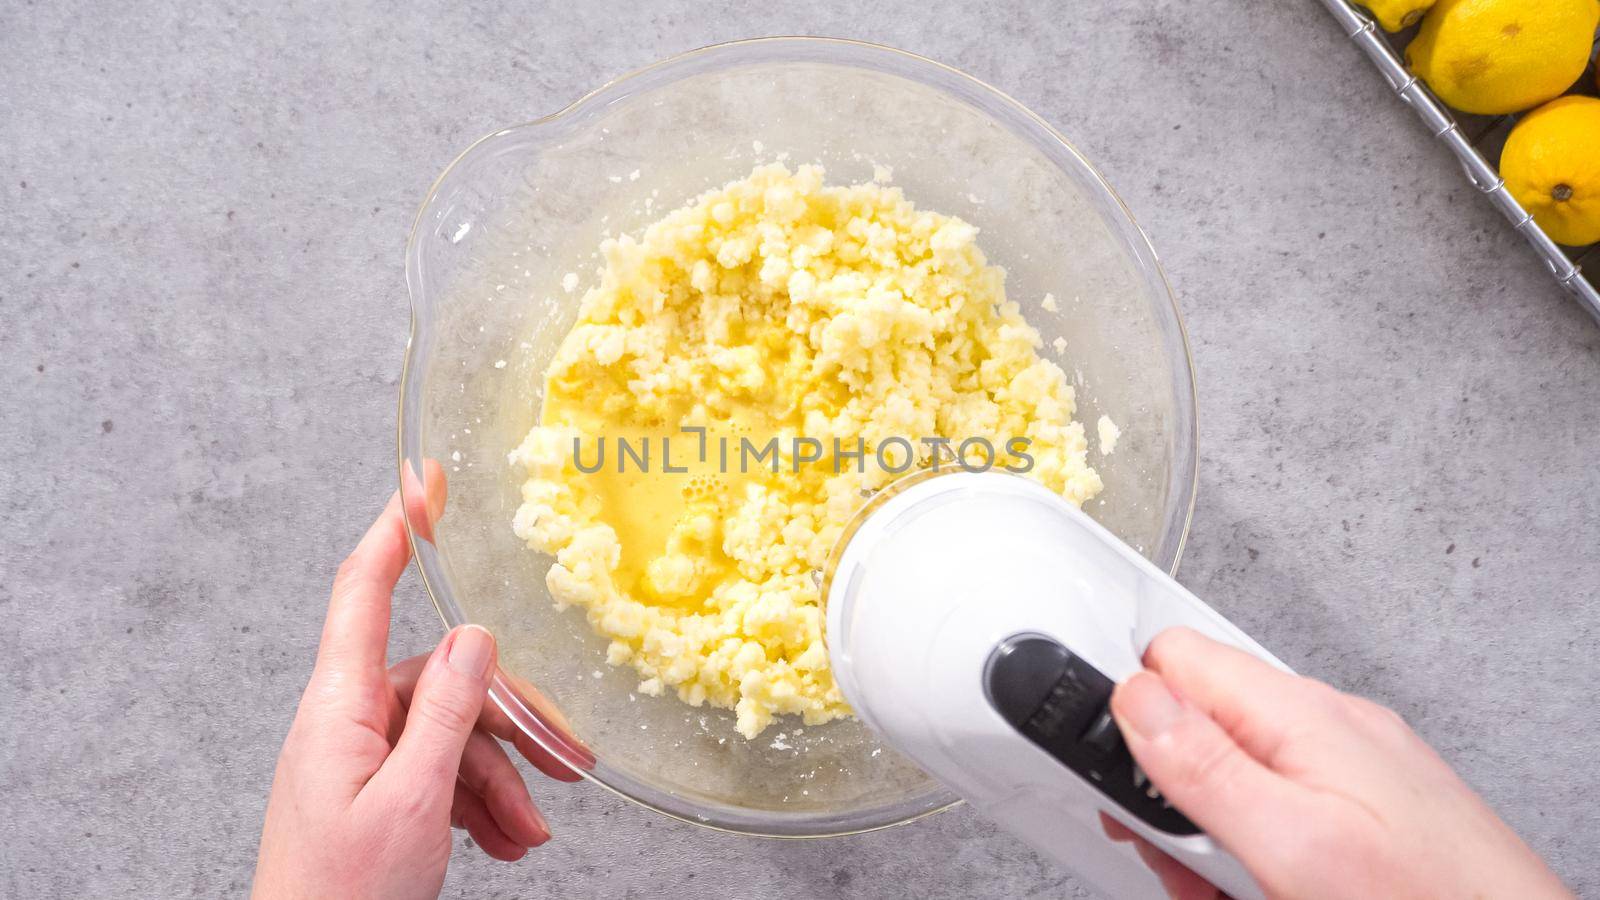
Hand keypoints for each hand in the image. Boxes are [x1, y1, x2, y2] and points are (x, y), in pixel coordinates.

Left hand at [253, 477, 579, 899]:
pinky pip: (438, 775)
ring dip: (501, 782)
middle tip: (568, 763)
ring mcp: (359, 760)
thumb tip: (474, 636)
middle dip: (507, 725)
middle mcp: (346, 722)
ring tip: (532, 833)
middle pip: (441, 683)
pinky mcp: (372, 795)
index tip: (424, 477)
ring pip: (450, 736)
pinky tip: (507, 842)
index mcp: (339, 708)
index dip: (397, 526)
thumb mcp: (411, 804)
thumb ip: (445, 714)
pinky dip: (480, 805)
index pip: (364, 589)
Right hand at [1102, 627, 1569, 899]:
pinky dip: (1254, 848)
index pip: (1171, 658)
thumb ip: (1203, 763)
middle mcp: (1323, 722)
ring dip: (1209, 833)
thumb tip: (1132, 695)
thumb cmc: (1420, 897)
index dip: (1129, 714)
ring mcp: (1347, 763)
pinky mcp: (1363, 804)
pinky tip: (1263, 888)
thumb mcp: (1288, 838)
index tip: (1123, 783)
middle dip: (1171, 795)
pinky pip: (1277, 805)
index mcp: (1296, 711)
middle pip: (1197, 722)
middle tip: (1182, 858)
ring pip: (1233, 772)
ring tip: (1229, 887)